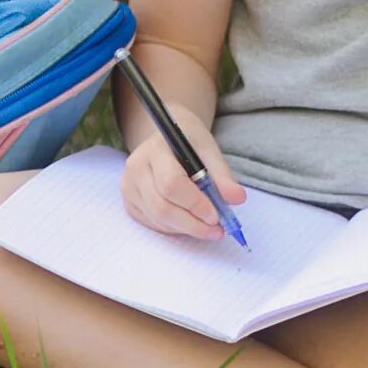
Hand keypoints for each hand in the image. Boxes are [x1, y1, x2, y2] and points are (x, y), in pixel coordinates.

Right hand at [121, 112, 244, 240]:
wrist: (167, 137)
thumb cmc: (189, 142)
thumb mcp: (209, 151)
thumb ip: (222, 175)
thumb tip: (238, 199)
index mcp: (154, 150)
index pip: (171, 183)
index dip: (195, 203)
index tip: (216, 216)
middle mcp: (136, 169)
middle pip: (161, 206)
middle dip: (192, 223)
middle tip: (217, 230)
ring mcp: (129, 187)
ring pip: (157, 219)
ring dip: (186, 228)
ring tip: (209, 228)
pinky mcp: (130, 202)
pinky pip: (153, 223)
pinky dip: (175, 228)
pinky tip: (191, 223)